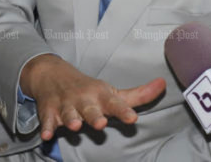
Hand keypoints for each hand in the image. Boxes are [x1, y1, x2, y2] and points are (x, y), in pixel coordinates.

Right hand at [20, 55, 165, 140]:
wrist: (53, 75)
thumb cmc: (89, 90)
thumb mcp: (112, 92)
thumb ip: (138, 95)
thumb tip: (164, 85)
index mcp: (102, 95)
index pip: (116, 104)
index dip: (124, 111)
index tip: (132, 118)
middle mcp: (85, 99)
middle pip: (91, 109)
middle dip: (95, 116)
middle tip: (101, 123)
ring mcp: (66, 105)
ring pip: (69, 114)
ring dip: (72, 119)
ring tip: (76, 126)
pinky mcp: (49, 112)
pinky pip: (47, 121)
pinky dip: (46, 127)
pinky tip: (47, 135)